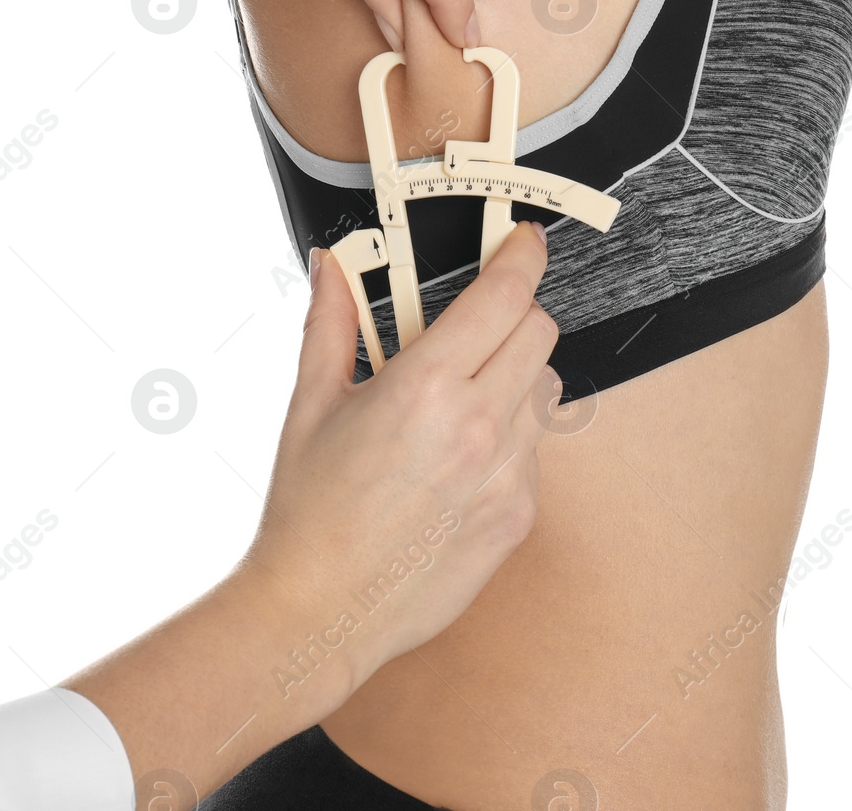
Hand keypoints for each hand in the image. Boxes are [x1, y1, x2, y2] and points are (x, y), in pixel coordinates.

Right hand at [240, 221, 558, 690]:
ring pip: (544, 391)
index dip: (521, 258)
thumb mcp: (310, 403)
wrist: (320, 611)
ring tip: (457, 401)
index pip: (504, 297)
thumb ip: (331, 322)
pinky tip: (455, 461)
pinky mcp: (519, 517)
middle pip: (540, 333)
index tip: (524, 241)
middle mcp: (477, 428)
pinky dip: (507, 437)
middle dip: (515, 313)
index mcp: (425, 388)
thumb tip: (331, 265)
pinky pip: (535, 451)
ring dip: (513, 377)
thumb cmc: (307, 512)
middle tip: (477, 322)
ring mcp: (506, 476)